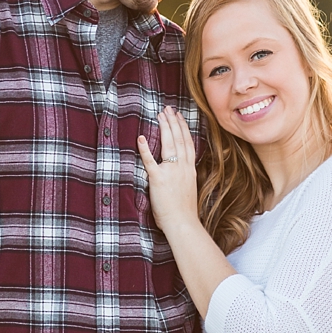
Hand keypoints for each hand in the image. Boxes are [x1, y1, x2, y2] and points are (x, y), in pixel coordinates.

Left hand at [135, 105, 200, 230]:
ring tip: (160, 115)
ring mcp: (171, 172)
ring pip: (169, 144)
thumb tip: (175, 173)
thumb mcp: (187, 189)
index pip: (188, 144)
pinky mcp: (158, 179)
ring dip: (164, 128)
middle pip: (179, 139)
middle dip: (173, 122)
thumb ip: (181, 178)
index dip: (183, 128)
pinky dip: (145, 149)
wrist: (183, 223)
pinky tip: (141, 138)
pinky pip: (150, 161)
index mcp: (190, 170)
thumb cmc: (183, 212)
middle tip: (168, 109)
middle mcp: (183, 167)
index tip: (179, 117)